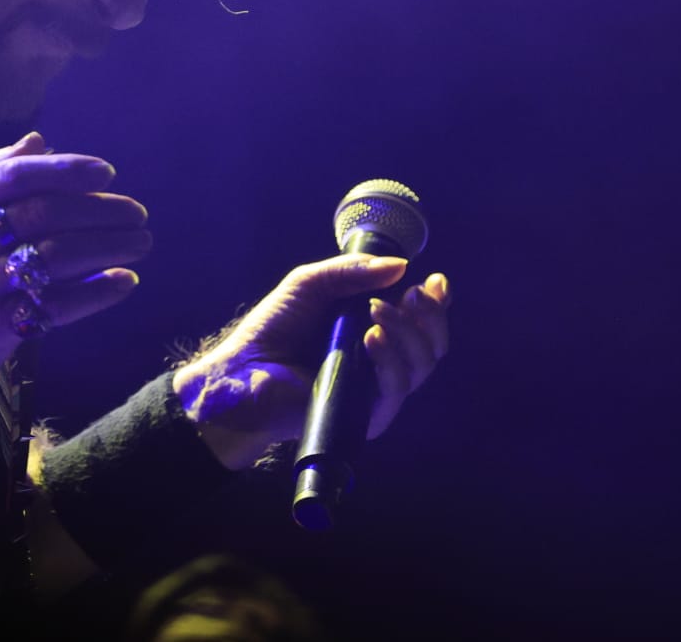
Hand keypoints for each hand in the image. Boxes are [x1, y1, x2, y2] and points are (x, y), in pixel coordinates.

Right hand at [0, 131, 150, 393]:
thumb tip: (38, 140)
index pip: (15, 176)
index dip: (65, 171)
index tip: (107, 174)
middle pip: (43, 215)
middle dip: (98, 212)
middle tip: (138, 214)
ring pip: (54, 258)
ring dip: (107, 249)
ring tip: (141, 244)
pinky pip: (54, 306)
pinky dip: (95, 294)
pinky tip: (125, 283)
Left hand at [172, 255, 451, 469]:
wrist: (243, 370)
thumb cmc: (274, 328)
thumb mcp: (312, 284)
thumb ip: (352, 272)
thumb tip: (400, 265)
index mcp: (374, 330)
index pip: (421, 321)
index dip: (437, 303)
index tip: (436, 282)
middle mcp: (382, 361)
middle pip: (432, 344)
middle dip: (430, 316)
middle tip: (411, 295)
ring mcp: (376, 390)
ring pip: (421, 365)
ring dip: (407, 332)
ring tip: (376, 311)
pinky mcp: (365, 415)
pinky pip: (396, 390)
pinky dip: (391, 361)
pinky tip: (373, 338)